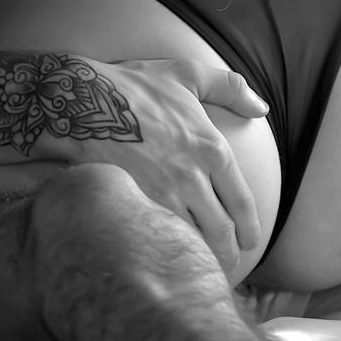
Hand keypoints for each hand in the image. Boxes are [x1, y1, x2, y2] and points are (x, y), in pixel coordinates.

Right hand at [65, 57, 268, 273]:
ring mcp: (161, 195)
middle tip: (229, 262)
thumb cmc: (132, 87)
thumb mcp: (186, 74)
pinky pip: (160, 238)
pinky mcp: (134, 207)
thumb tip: (260, 107)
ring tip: (201, 266)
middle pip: (222, 232)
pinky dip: (169, 252)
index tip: (250, 241)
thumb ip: (229, 87)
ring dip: (201, 258)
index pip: (242, 202)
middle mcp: (192, 178)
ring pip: (192, 241)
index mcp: (211, 149)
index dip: (250, 228)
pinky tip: (168, 257)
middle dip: (230, 253)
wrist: (81, 105)